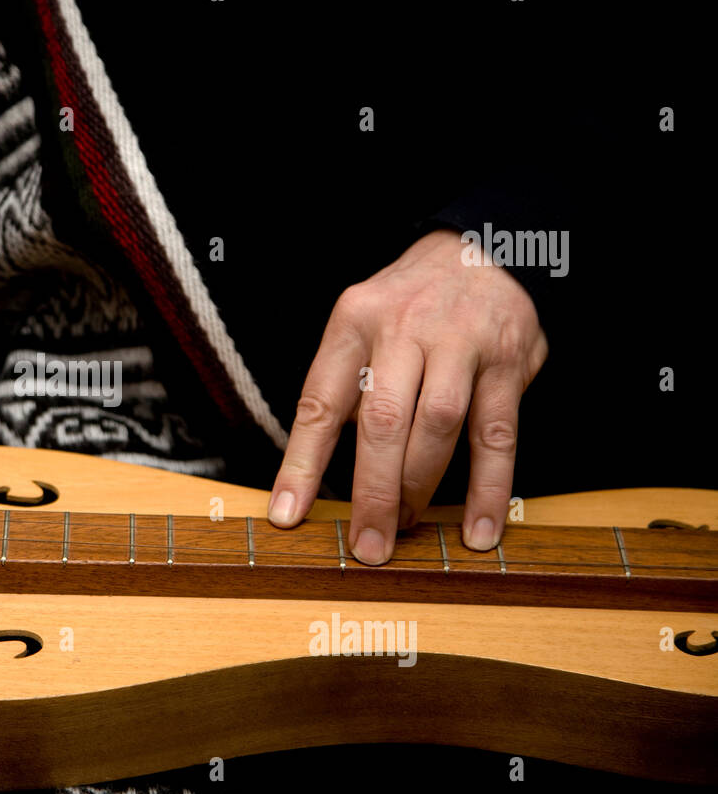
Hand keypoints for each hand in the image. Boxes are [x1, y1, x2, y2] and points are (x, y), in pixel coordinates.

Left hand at [267, 228, 547, 562]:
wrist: (479, 247)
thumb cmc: (406, 306)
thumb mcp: (359, 324)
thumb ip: (343, 387)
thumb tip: (312, 473)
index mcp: (353, 322)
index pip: (319, 402)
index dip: (301, 465)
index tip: (287, 516)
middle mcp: (404, 329)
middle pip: (382, 421)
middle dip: (372, 492)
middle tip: (367, 545)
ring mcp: (459, 343)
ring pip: (437, 426)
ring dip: (420, 487)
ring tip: (405, 528)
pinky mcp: (507, 362)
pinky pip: (497, 435)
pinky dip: (488, 489)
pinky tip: (478, 530)